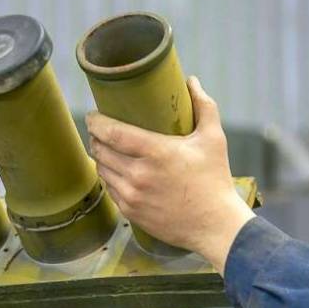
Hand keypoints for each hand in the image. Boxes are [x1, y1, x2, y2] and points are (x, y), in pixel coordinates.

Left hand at [86, 76, 254, 272]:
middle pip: (100, 150)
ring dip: (100, 158)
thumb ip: (204, 107)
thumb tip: (192, 82)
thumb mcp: (214, 139)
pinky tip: (117, 173)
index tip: (93, 115)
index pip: (111, 132)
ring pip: (102, 170)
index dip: (96, 121)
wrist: (215, 226)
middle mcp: (138, 174)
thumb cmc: (215, 181)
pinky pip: (110, 190)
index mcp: (156, 152)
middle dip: (96, 138)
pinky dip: (110, 178)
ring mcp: (132, 195)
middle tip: (100, 131)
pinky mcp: (131, 212)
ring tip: (106, 150)